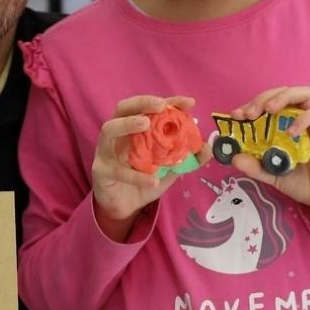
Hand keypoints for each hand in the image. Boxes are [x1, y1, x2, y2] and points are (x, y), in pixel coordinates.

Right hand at [91, 95, 195, 240]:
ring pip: (109, 130)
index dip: (169, 102)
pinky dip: (136, 175)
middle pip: (123, 108)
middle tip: (161, 105)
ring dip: (127, 124)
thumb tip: (208, 148)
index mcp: (134, 128)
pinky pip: (117, 170)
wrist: (125, 207)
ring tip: (146, 124)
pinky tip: (153, 180)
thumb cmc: (144, 180)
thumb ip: (187, 158)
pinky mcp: (101, 171)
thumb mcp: (170, 169)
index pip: (150, 108)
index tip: (189, 102)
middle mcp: (118, 134)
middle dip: (142, 102)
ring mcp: (106, 151)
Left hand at [228, 86, 309, 226]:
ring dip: (282, 97)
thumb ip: (255, 167)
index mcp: (285, 124)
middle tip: (249, 113)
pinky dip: (302, 119)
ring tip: (268, 110)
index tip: (235, 115)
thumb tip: (234, 159)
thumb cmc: (302, 183)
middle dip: (263, 98)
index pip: (267, 104)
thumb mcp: (273, 176)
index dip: (251, 105)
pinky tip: (291, 132)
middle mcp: (300, 117)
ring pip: (303, 94)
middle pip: (283, 93)